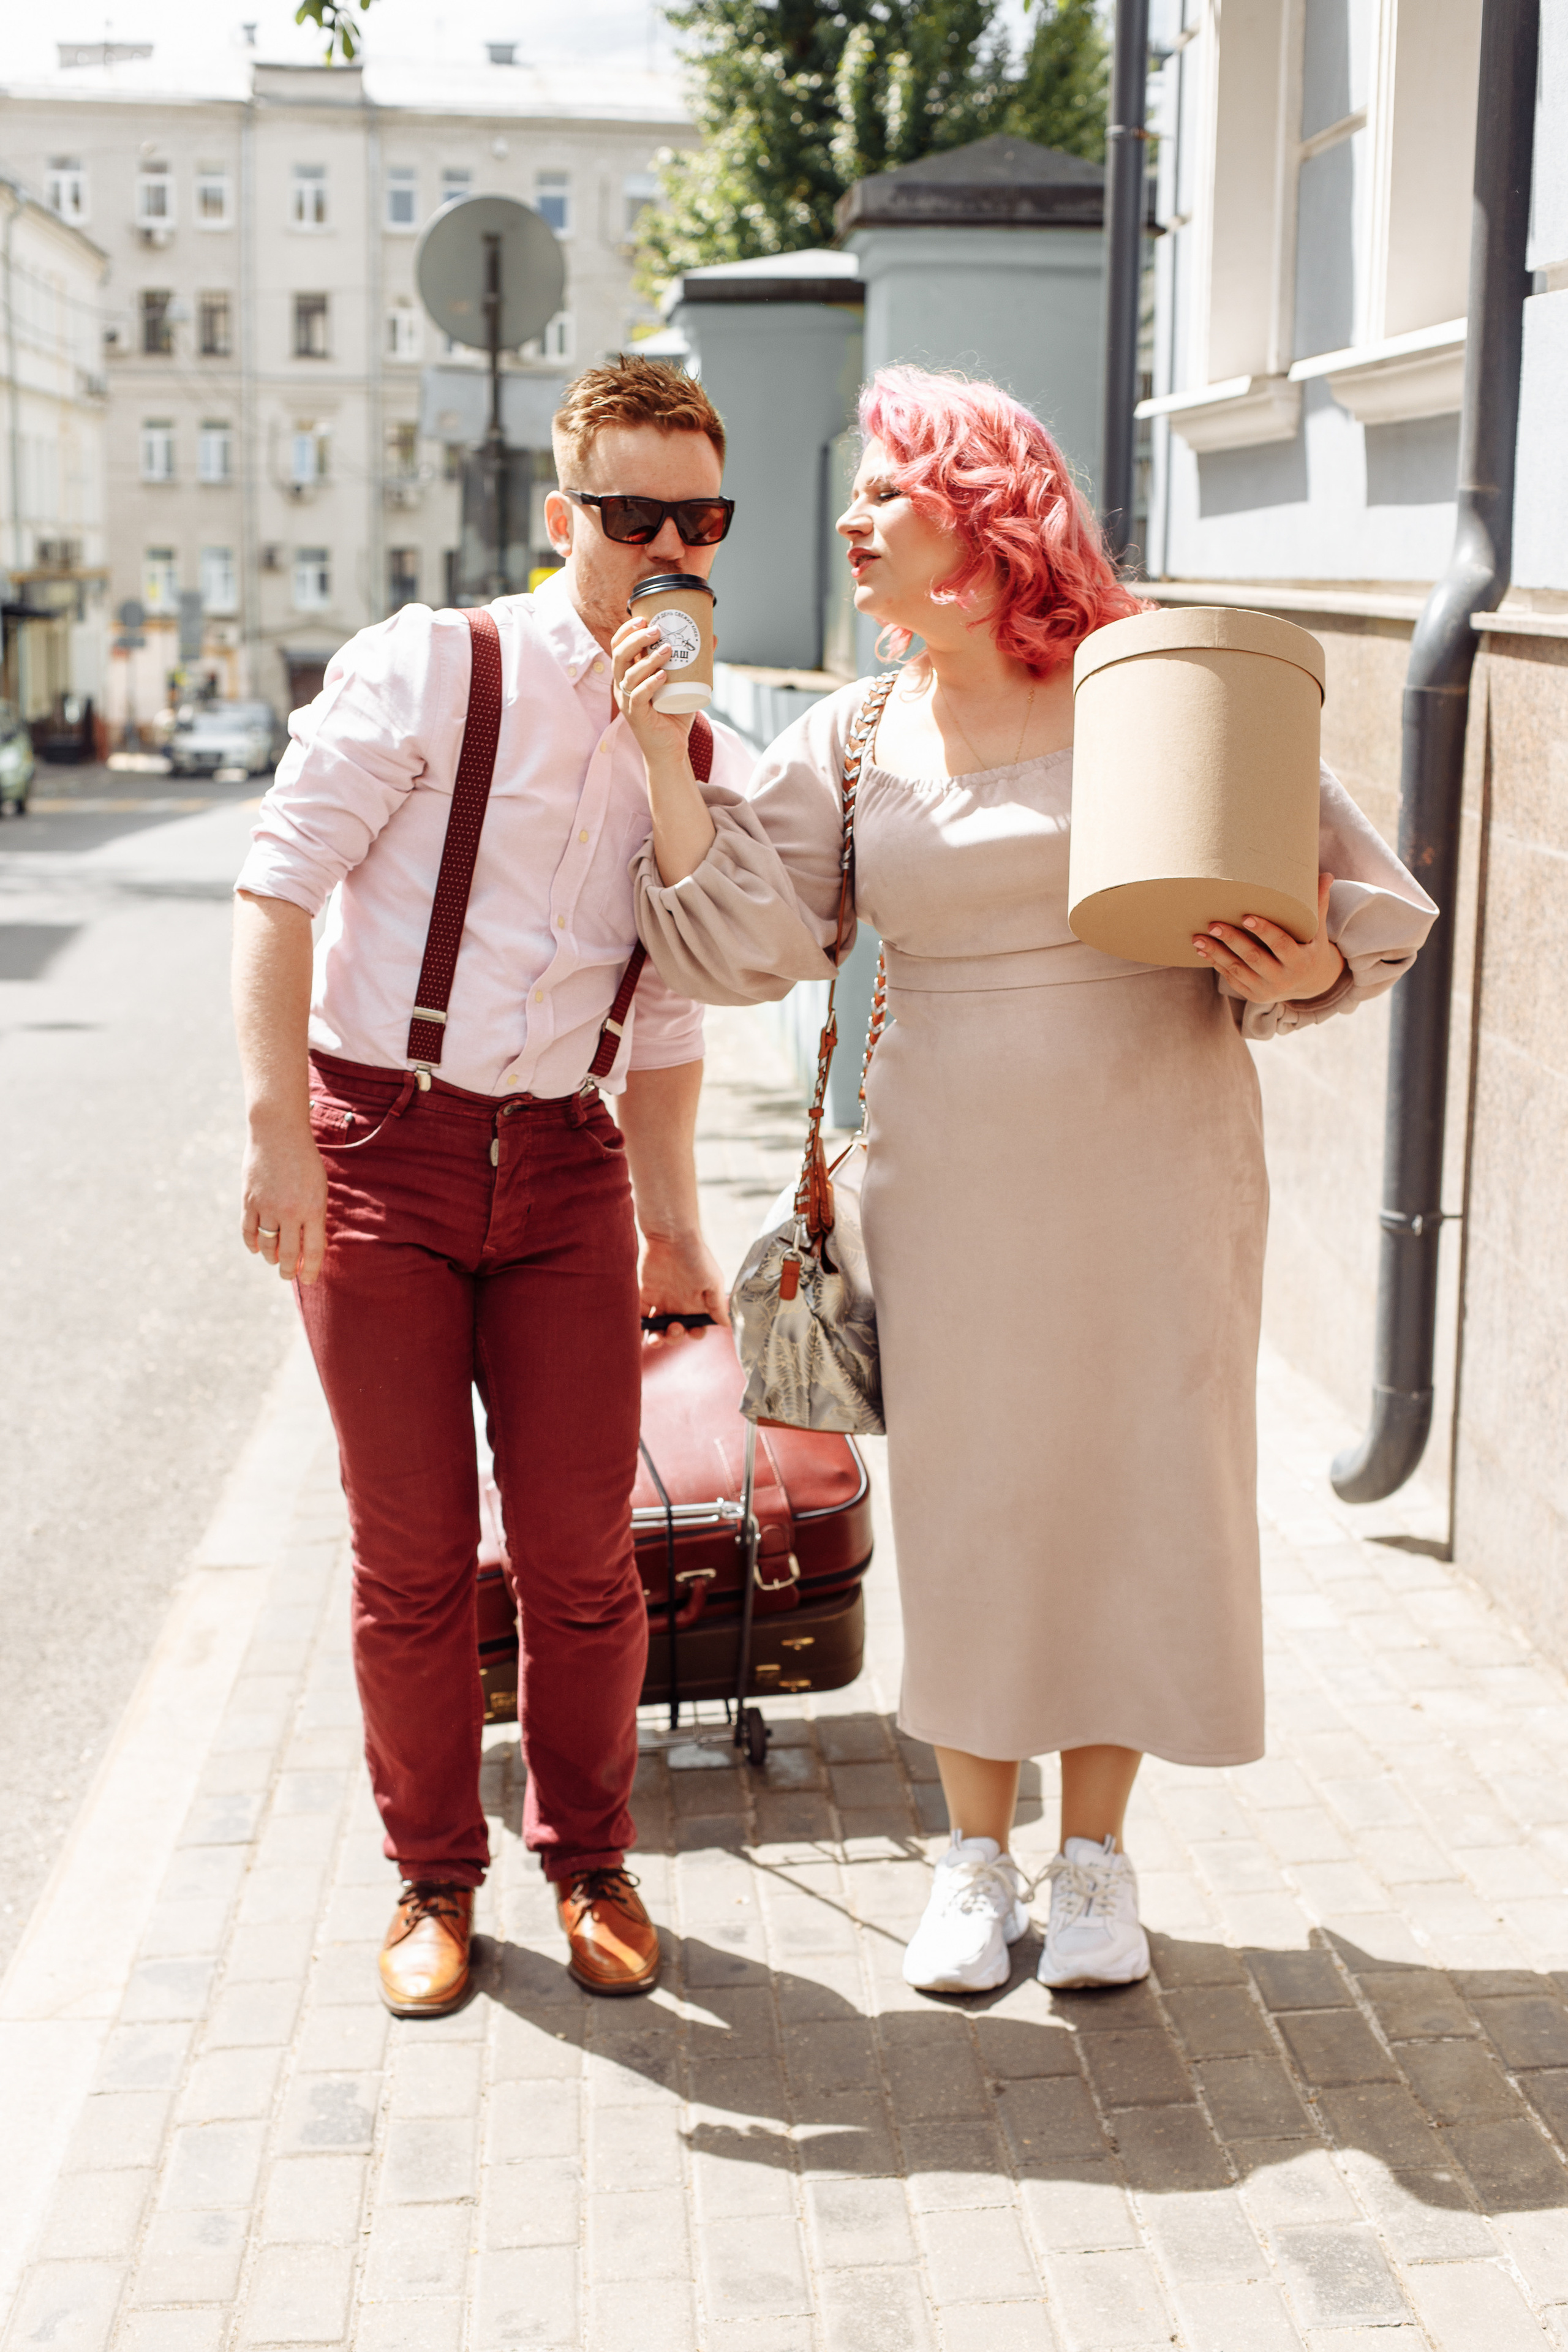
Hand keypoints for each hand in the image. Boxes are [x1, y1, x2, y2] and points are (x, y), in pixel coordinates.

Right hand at [242, 1120, 328, 1284]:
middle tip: (288, 1276)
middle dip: (289, 1270)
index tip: (309, 1280)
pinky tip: (256, 1248)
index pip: (314, 1250)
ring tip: (274, 1261)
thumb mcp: (318, 1188)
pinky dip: (252, 1244)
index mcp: (313, 1208)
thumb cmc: (304, 1161)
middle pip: (289, 1254)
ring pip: (267, 1245)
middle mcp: (290, 1212)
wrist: (278, 1133)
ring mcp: (267, 1207)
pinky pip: (248, 1231)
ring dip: (271, 1257)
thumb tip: (309, 1247)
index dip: (312, 1270)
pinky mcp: (249, 1200)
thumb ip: (314, 1216)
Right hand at [610, 618, 696, 775]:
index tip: (644, 617)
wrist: (671, 749)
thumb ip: (695, 662)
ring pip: (629, 675)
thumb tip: (712, 637)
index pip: (618, 647)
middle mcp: (622, 686)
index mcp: (628, 675)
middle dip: (635, 640)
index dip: (627, 631)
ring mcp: (627, 702)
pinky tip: (663, 677)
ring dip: (647, 660)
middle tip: (656, 630)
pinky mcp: (637, 717)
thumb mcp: (684, 684)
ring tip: (668, 650)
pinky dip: (650, 685)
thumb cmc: (674, 715)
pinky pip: (637, 697)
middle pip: (619, 656)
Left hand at [639, 1229, 726, 1346]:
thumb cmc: (696, 1256)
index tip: (693, 1332)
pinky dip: (638, 1329)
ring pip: (657, 1329)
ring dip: (657, 1339)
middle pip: (676, 1331)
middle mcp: (679, 1305)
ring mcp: (661, 1301)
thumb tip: (726, 1324)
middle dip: (675, 1337)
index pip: (696, 1327)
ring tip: (656, 1338)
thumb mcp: (712, 1280)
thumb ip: (717, 1304)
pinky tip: (638, 1337)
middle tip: (674, 1327)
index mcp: (696, 1303)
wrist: (670, 1236)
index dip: (695, 1334)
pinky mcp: (644, 1295)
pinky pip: (640, 1317)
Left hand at [1193, 872, 1344, 1003]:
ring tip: (1198, 937)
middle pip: (1255, 958)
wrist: (1307, 984)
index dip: (1264, 930)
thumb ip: (1318, 904)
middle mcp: (1284, 979)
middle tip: (1213, 924)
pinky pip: (1232, 979)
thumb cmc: (1310, 947)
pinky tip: (1203, 950)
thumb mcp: (1317, 930)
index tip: (1246, 916)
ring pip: (1238, 970)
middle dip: (1233, 941)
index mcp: (1301, 961)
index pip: (1281, 944)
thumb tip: (1327, 875)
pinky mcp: (1253, 995)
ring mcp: (1267, 990)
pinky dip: (1216, 964)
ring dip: (1216, 953)